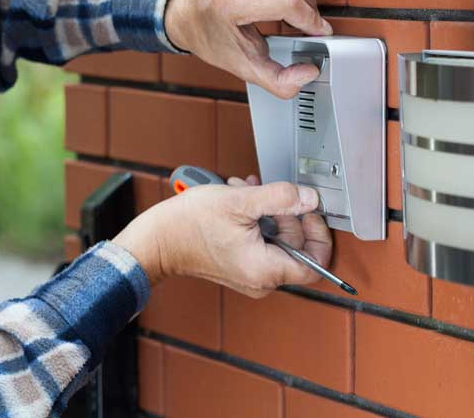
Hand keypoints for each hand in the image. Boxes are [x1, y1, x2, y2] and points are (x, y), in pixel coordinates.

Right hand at [112, 175, 331, 297]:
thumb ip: (280, 198)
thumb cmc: (188, 225)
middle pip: (296, 247)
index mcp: (266, 270)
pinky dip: (254, 221)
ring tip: (246, 192)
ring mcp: (249, 275)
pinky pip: (259, 244)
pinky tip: (238, 202)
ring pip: (276, 241)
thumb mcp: (239, 202)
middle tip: (270, 195)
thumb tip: (309, 198)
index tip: (308, 210)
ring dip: (266, 212)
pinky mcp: (237, 266)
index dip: (318, 233)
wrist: (155, 240)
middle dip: (285, 214)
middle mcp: (261, 279)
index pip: (317, 262)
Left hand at [164, 0, 333, 98]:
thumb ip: (278, 80)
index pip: (286, 2)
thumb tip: (309, 73)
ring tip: (288, 14)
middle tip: (305, 27)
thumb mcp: (243, 67)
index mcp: (228, 1)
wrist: (187, 12)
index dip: (310, 19)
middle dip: (309, 9)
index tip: (319, 32)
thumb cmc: (213, 39)